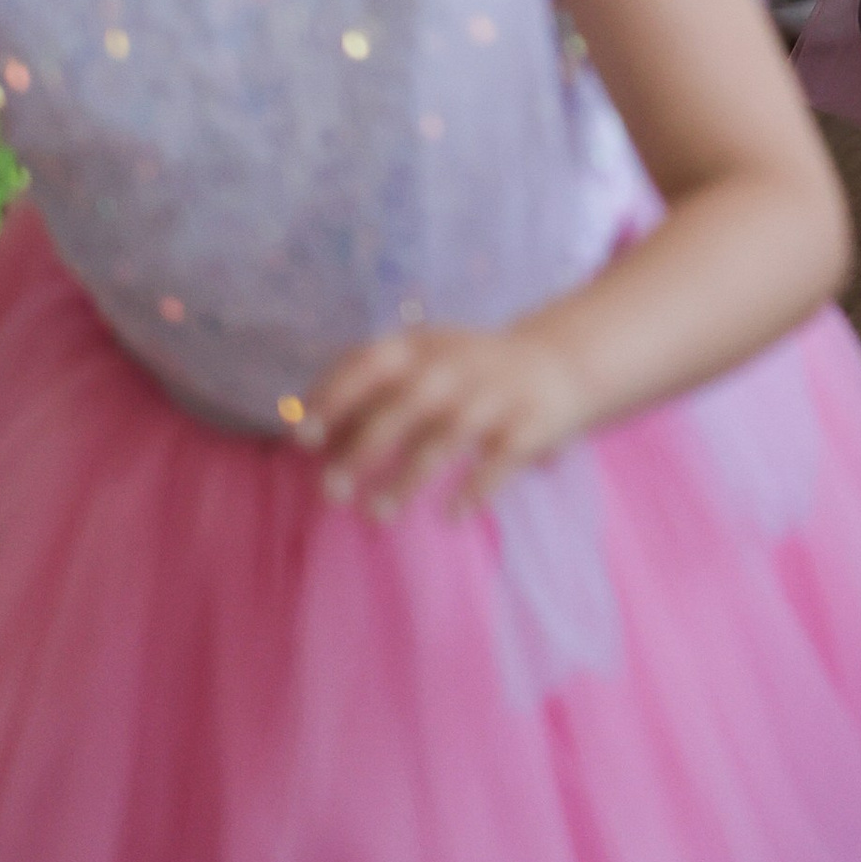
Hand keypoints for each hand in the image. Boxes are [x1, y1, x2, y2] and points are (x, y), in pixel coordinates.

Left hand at [302, 316, 590, 517]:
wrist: (558, 362)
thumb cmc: (466, 371)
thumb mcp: (421, 362)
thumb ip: (368, 391)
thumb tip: (304, 431)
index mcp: (424, 346)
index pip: (371, 363)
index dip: (334, 397)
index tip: (302, 437)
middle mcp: (457, 365)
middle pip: (404, 406)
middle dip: (363, 449)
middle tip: (330, 491)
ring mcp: (495, 395)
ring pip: (446, 439)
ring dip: (407, 480)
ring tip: (376, 515)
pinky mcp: (529, 425)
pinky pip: (498, 462)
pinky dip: (474, 489)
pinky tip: (451, 515)